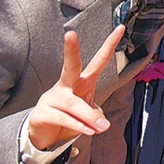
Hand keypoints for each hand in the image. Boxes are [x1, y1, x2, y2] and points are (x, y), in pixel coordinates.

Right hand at [26, 27, 123, 150]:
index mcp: (80, 81)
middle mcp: (65, 85)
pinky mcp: (42, 113)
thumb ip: (95, 115)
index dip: (109, 45)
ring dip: (89, 116)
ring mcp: (52, 98)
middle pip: (70, 65)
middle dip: (71, 50)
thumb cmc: (71, 117)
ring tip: (102, 127)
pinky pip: (63, 119)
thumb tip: (100, 123)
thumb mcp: (88, 114)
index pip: (97, 61)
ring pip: (72, 103)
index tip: (121, 28)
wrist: (46, 135)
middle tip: (70, 33)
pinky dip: (78, 126)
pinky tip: (88, 131)